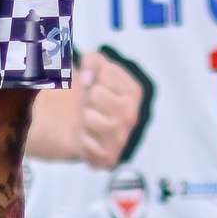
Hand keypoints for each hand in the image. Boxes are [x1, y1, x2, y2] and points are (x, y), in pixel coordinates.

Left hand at [73, 51, 143, 168]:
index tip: (97, 85)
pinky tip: (89, 138)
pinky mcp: (109, 157)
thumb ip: (92, 60)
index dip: (94, 76)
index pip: (105, 73)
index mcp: (134, 92)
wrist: (83, 126)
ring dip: (84, 118)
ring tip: (90, 120)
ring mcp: (121, 138)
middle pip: (96, 95)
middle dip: (88, 98)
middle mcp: (132, 115)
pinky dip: (82, 139)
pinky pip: (86, 144)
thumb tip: (87, 80)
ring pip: (89, 118)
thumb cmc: (92, 93)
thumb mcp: (95, 67)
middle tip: (92, 105)